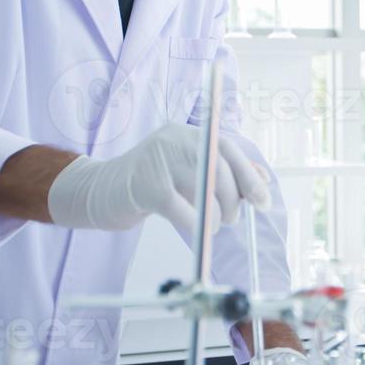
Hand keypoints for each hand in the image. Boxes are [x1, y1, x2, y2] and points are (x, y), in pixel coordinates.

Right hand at [47, 123, 270, 235]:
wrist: (100, 190)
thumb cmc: (150, 183)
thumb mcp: (188, 171)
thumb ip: (223, 171)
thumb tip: (264, 178)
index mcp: (188, 134)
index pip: (228, 150)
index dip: (250, 177)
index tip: (263, 201)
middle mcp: (174, 139)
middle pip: (220, 170)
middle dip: (233, 201)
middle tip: (231, 219)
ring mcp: (158, 161)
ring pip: (206, 191)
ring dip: (216, 216)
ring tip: (212, 224)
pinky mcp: (146, 186)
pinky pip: (184, 211)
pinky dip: (197, 226)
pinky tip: (196, 230)